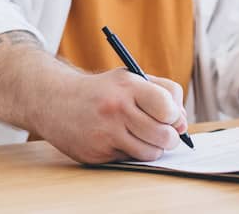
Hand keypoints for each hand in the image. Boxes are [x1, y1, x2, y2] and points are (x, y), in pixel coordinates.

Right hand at [37, 68, 187, 163]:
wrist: (55, 101)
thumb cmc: (103, 91)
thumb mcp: (130, 78)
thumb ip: (163, 92)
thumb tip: (183, 122)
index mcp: (128, 86)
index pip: (168, 107)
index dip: (175, 116)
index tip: (172, 117)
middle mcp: (116, 109)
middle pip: (164, 135)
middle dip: (171, 137)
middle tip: (166, 134)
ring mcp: (105, 133)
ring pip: (150, 152)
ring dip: (154, 148)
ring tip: (145, 137)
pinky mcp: (96, 153)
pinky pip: (130, 160)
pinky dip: (132, 153)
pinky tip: (121, 140)